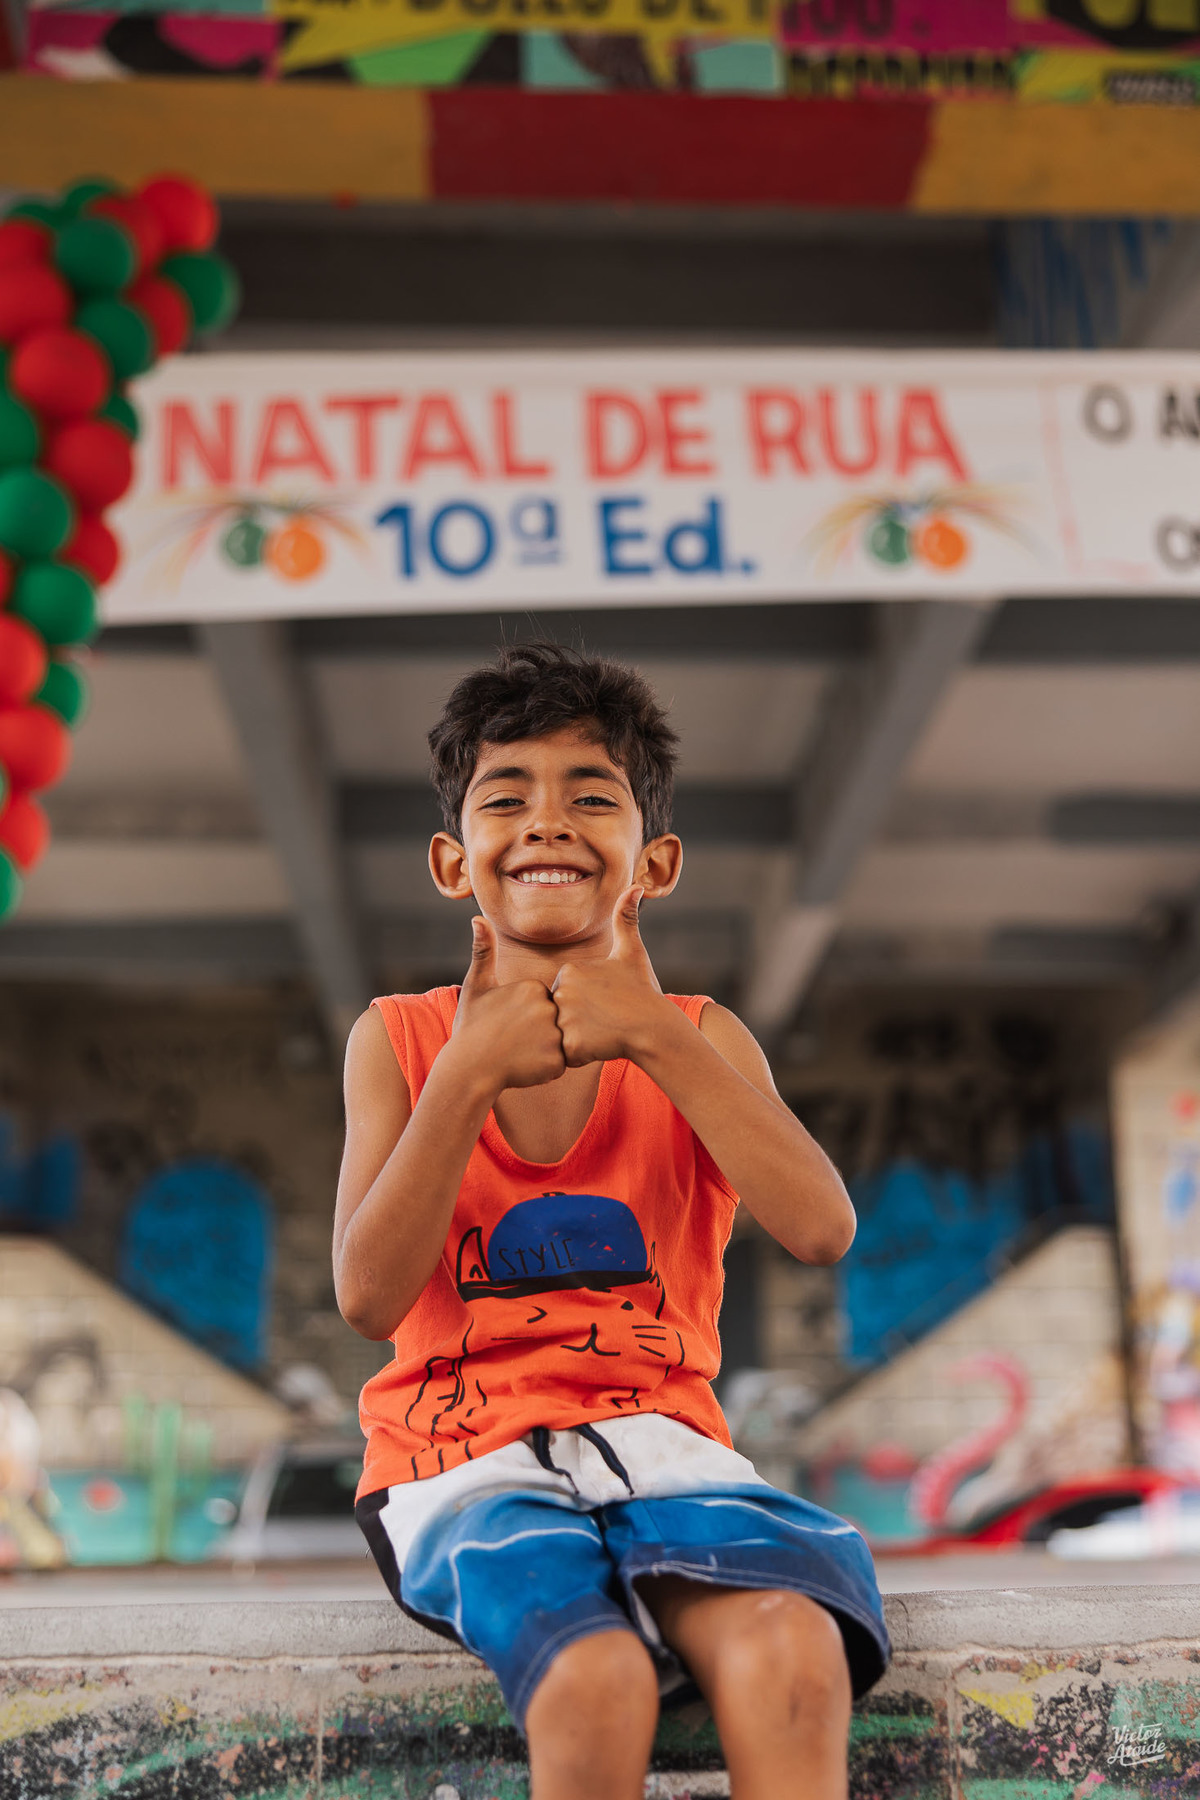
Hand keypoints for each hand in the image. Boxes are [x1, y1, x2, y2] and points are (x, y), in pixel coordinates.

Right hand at [451, 918, 565, 1092]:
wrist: (466, 1070)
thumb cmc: (471, 1028)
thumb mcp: (476, 987)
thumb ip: (483, 953)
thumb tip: (478, 918)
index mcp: (533, 987)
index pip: (543, 1003)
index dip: (526, 1017)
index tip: (507, 1024)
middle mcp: (547, 1007)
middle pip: (554, 1022)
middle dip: (537, 1035)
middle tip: (512, 1042)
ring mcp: (553, 1035)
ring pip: (559, 1043)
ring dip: (542, 1052)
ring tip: (517, 1055)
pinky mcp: (556, 1061)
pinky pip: (560, 1065)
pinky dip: (545, 1070)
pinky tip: (523, 1068)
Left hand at [551, 887, 670, 1067]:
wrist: (658, 1028)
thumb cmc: (643, 992)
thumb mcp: (632, 953)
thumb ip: (626, 920)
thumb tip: (635, 887)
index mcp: (569, 969)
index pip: (566, 993)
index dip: (585, 1002)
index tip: (606, 1002)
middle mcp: (562, 991)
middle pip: (561, 1014)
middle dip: (580, 1021)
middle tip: (606, 1019)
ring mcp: (566, 1018)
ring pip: (563, 1034)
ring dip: (580, 1038)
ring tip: (604, 1033)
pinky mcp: (573, 1045)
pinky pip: (568, 1054)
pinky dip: (582, 1055)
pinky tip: (602, 1046)